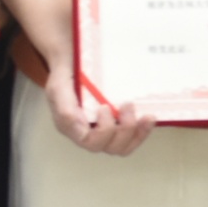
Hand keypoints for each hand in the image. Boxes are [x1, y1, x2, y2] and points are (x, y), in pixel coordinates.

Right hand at [39, 58, 156, 156]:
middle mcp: (88, 132)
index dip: (103, 131)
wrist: (74, 59)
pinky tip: (149, 118)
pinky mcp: (118, 124)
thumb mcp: (58, 86)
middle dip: (123, 130)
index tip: (105, 107)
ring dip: (137, 133)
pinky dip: (143, 131)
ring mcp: (105, 130)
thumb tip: (81, 128)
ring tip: (145, 116)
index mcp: (71, 126)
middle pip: (109, 147)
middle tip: (127, 105)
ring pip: (123, 147)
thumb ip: (64, 108)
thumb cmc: (66, 73)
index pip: (89, 141)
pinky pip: (132, 138)